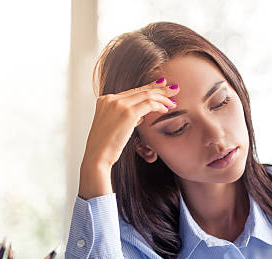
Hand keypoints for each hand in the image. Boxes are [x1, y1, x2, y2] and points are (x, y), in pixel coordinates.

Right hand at [78, 78, 179, 198]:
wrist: (97, 156)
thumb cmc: (105, 146)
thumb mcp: (113, 126)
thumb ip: (125, 117)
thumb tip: (141, 116)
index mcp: (105, 100)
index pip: (132, 91)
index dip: (148, 88)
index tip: (161, 88)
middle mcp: (111, 99)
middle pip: (140, 90)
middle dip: (159, 89)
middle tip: (174, 89)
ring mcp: (118, 104)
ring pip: (147, 95)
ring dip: (163, 97)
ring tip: (173, 102)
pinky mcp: (127, 113)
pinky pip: (149, 104)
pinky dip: (160, 106)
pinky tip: (166, 109)